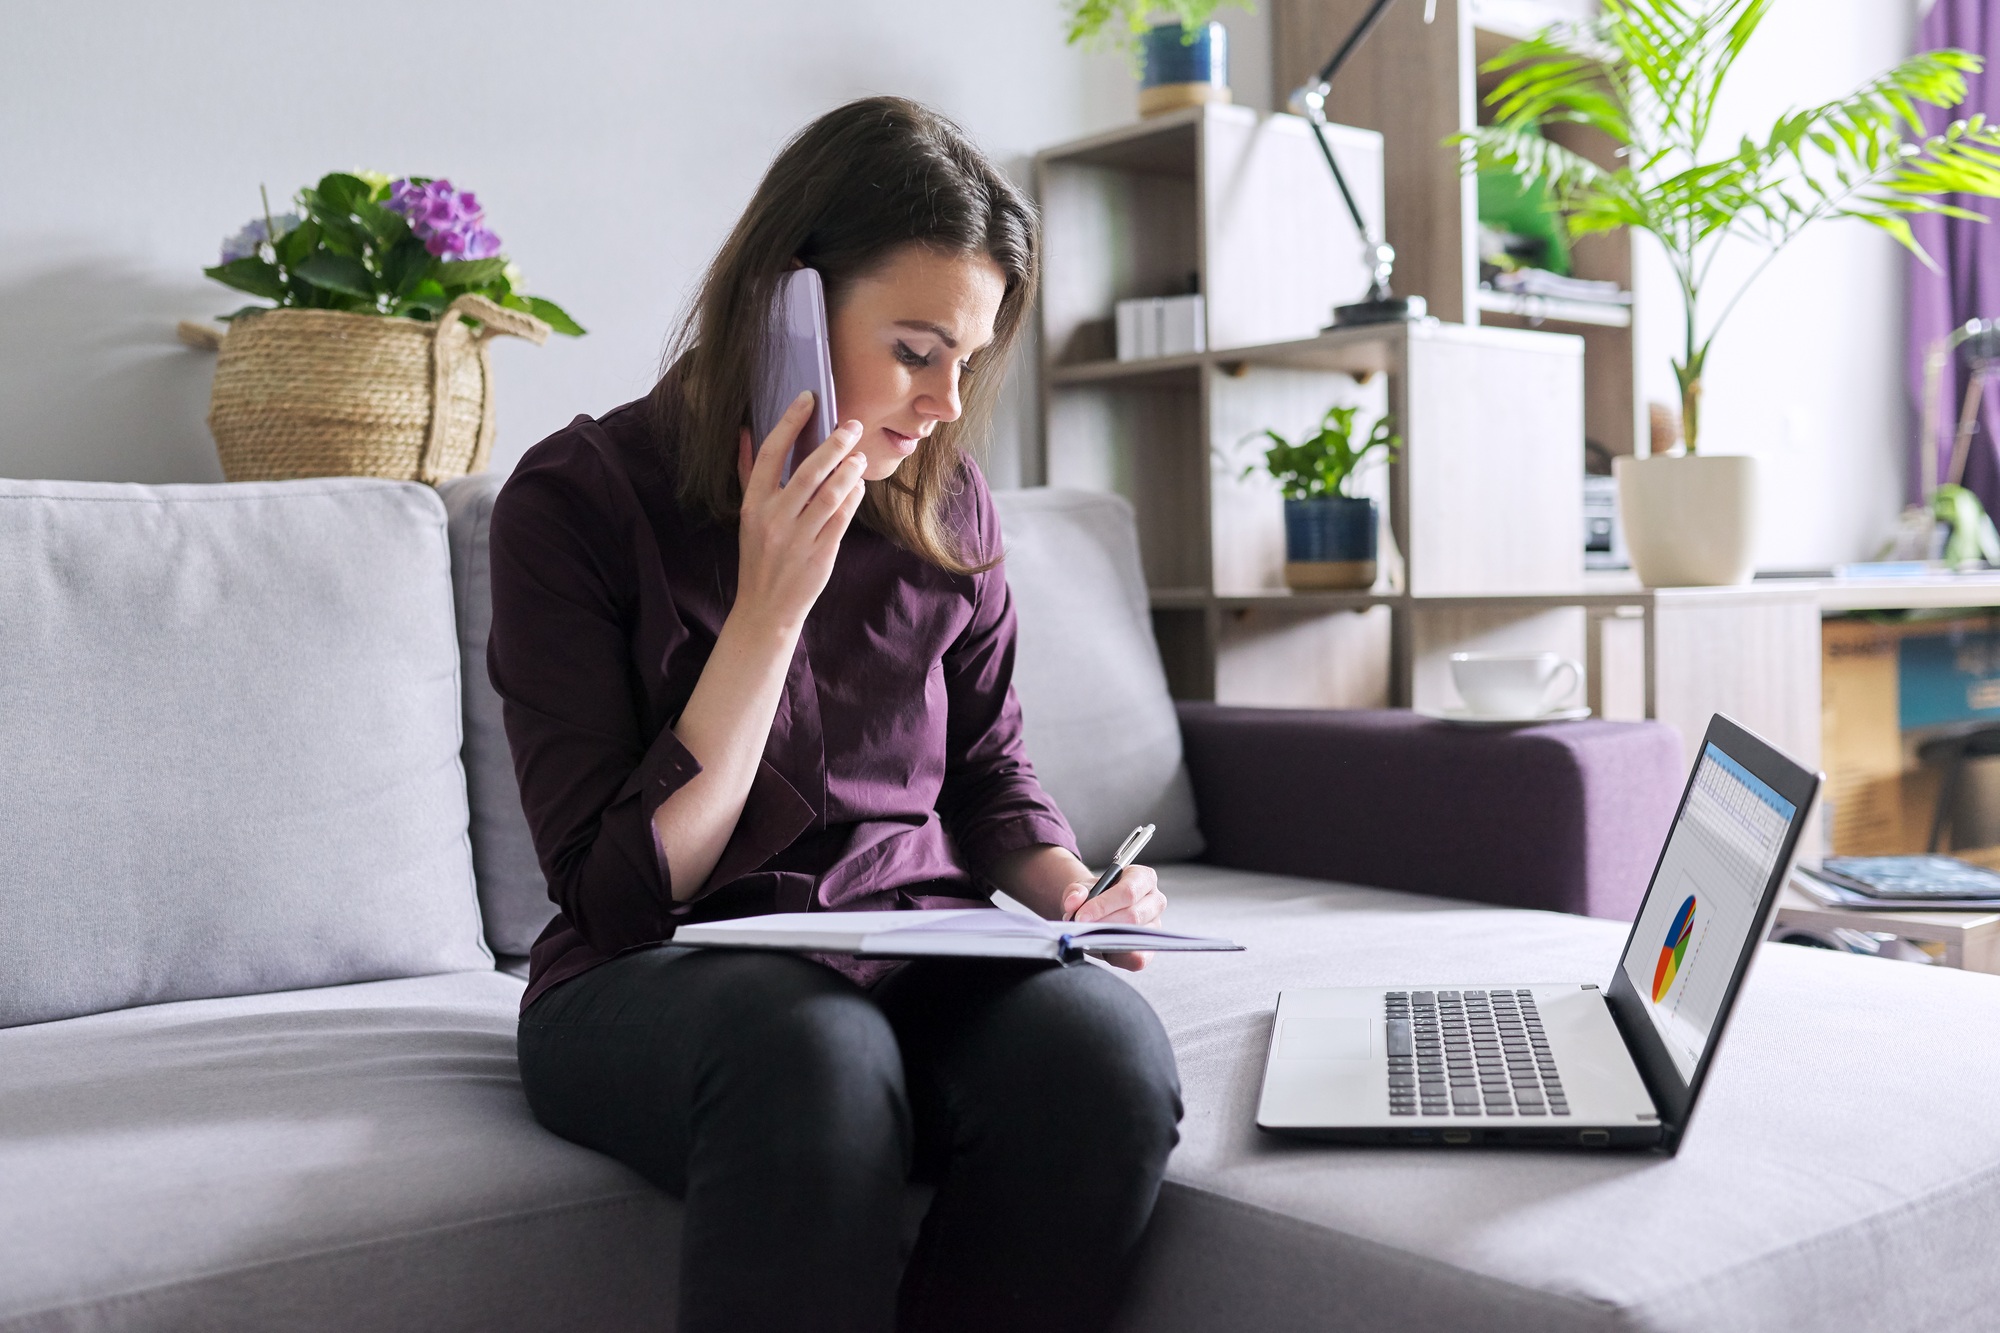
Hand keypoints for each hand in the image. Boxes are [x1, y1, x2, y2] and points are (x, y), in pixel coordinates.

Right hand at [732, 391, 867, 635]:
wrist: (766, 607)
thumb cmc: (758, 556)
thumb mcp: (748, 515)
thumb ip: (748, 474)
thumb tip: (746, 432)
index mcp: (754, 505)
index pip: (771, 454)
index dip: (790, 423)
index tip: (807, 399)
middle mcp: (775, 518)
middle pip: (809, 470)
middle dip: (834, 444)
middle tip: (851, 426)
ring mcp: (799, 537)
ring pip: (831, 493)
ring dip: (849, 469)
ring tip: (859, 456)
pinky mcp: (821, 553)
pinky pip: (843, 517)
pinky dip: (853, 497)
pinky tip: (858, 485)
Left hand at [1060, 863, 1164, 971]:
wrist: (1097, 910)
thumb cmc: (1096, 896)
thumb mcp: (1083, 888)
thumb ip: (1075, 892)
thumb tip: (1073, 902)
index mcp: (1143, 877)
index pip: (1128, 892)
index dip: (1104, 905)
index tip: (1081, 916)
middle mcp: (1155, 900)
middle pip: (1134, 915)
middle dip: (1104, 924)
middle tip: (1082, 929)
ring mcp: (1156, 924)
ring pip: (1135, 936)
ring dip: (1109, 939)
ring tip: (1088, 937)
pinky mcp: (1150, 947)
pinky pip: (1139, 958)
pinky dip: (1119, 957)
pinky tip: (1102, 951)